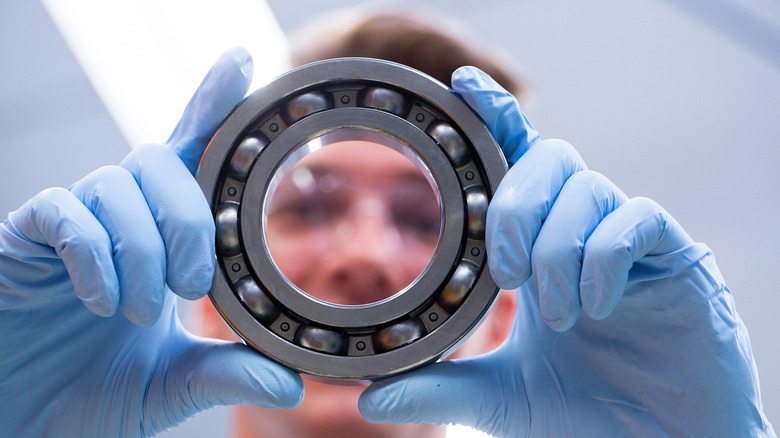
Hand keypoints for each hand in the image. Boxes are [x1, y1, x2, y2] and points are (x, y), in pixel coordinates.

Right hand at [0, 48, 302, 437]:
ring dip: (142, 247)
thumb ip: (226, 375)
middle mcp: (113, 218)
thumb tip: (291, 386)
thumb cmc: (89, 396)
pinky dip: (92, 253)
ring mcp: (66, 226)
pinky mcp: (19, 240)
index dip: (211, 106)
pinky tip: (100, 300)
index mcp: (155, 238)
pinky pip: (59, 212)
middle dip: (188, 218)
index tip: (243, 61)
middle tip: (193, 285)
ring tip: (140, 309)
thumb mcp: (173, 385)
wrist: (20, 425)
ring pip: (114, 183)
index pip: (187, 158)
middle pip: (157, 160)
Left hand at [358, 68, 774, 436]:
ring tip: (556, 313)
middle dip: (517, 205)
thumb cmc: (588, 414)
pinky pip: (639, 220)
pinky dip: (604, 258)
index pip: (518, 165)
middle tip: (505, 272)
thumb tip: (368, 395)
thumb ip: (442, 388)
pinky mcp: (678, 258)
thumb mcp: (502, 397)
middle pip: (550, 158)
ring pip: (590, 187)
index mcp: (543, 248)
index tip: (460, 89)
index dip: (494, 119)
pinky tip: (594, 309)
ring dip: (557, 247)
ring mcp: (633, 241)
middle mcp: (586, 231)